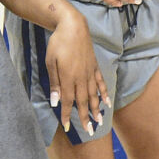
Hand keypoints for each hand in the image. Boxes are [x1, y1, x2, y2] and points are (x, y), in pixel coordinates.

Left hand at [45, 5, 106, 134]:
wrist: (73, 26)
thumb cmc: (58, 43)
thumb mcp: (51, 62)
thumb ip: (55, 82)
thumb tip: (55, 101)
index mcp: (69, 78)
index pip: (67, 101)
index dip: (67, 115)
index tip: (67, 127)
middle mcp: (81, 78)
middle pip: (84, 102)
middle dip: (85, 118)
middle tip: (89, 132)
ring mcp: (90, 72)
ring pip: (94, 95)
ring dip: (96, 110)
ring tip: (99, 122)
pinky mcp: (95, 66)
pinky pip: (101, 83)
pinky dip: (104, 93)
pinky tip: (107, 102)